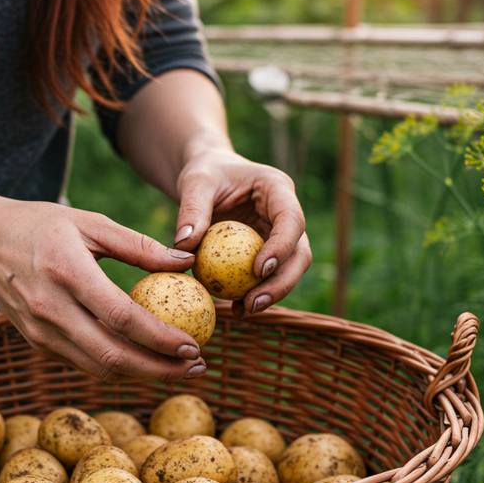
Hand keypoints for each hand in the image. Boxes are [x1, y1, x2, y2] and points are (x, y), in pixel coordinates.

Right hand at [0, 199, 207, 383]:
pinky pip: (84, 363)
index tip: (194, 344)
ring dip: (143, 375)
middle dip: (160, 369)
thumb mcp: (90, 221)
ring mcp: (40, 332)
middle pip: (112, 356)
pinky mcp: (37, 342)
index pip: (121, 318)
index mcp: (66, 273)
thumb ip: (139, 245)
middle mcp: (50, 309)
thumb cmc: (41, 225)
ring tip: (180, 368)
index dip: (160, 337)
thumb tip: (187, 261)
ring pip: (99, 368)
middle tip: (197, 366)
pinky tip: (146, 360)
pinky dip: (119, 367)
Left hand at [171, 149, 311, 316]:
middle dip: (282, 282)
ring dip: (271, 294)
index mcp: (278, 189)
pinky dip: (254, 293)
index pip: (291, 220)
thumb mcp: (195, 182)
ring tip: (243, 310)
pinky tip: (235, 309)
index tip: (258, 270)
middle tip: (253, 302)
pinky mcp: (268, 252)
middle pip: (300, 253)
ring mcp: (280, 236)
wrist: (208, 178)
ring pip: (289, 270)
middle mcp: (287, 215)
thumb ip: (192, 210)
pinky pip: (267, 277)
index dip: (281, 247)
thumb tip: (183, 246)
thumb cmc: (204, 173)